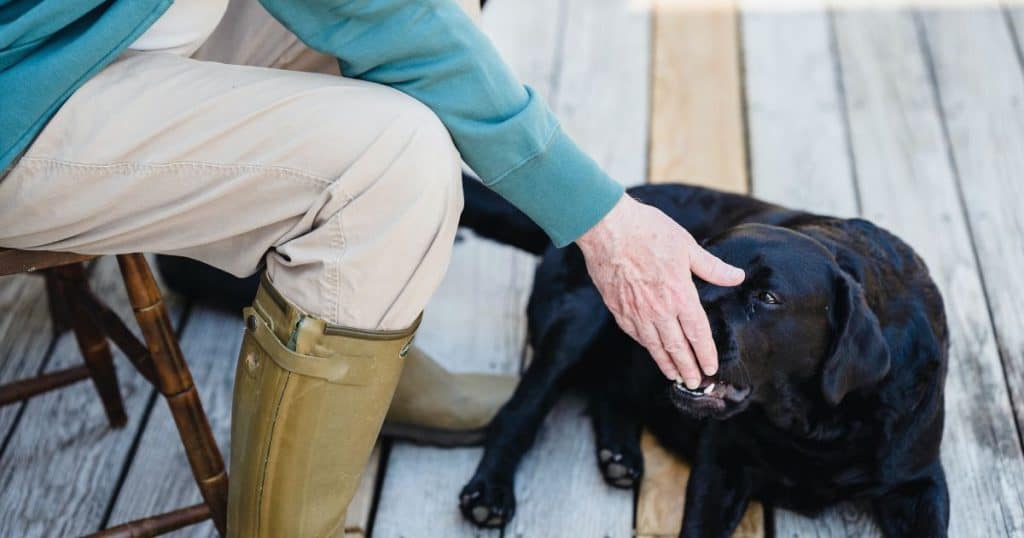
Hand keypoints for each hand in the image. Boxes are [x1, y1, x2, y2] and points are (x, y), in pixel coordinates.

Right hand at [576, 194, 744, 387]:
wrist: (606, 227)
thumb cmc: (648, 230)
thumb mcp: (686, 245)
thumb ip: (711, 267)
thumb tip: (737, 277)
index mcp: (680, 294)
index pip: (697, 333)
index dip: (705, 353)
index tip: (710, 368)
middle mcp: (658, 309)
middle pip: (677, 347)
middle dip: (688, 368)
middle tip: (695, 383)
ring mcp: (635, 311)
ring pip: (654, 346)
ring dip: (666, 363)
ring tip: (675, 376)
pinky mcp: (617, 308)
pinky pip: (634, 334)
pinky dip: (645, 346)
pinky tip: (651, 350)